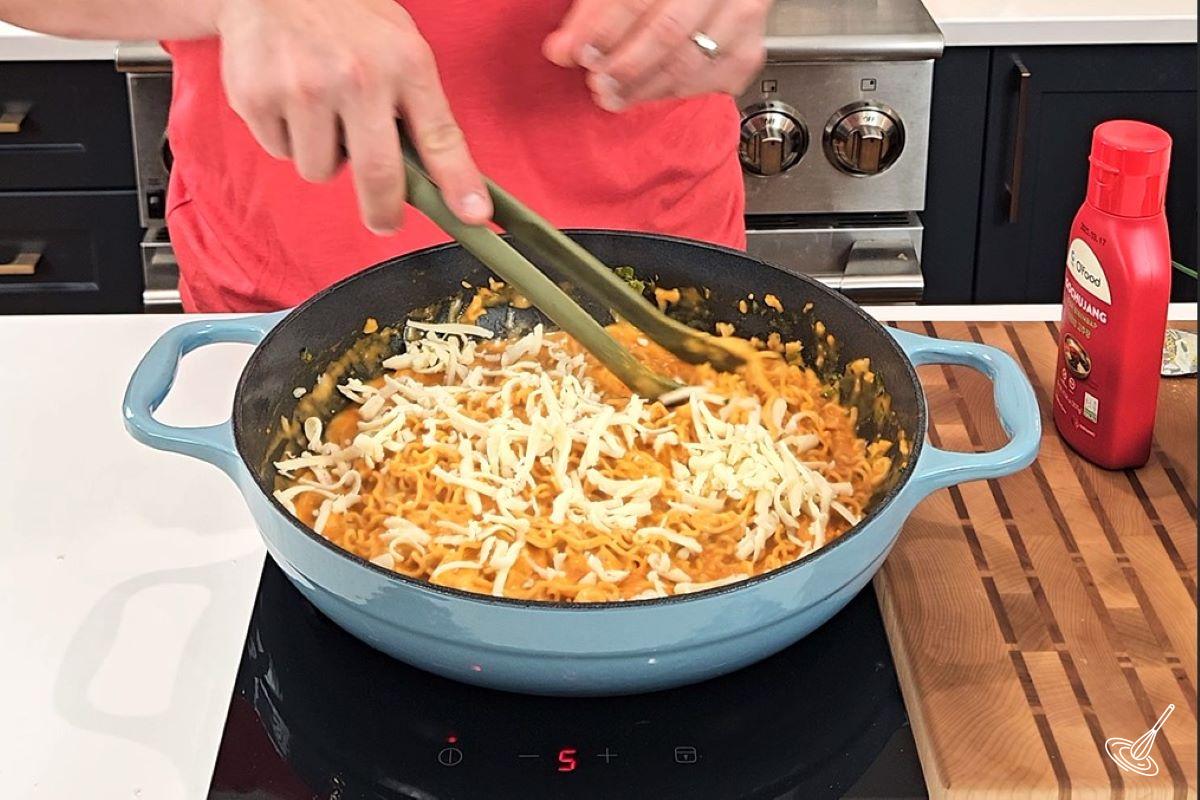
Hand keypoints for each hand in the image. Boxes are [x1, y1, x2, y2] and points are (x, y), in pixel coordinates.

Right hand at [215, 0, 491, 234]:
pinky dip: (284, 136)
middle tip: (384, 220)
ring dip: (322, 155)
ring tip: (318, 109)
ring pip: (320, 170)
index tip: (473, 216)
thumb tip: (438, 178)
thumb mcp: (398, 45)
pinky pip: (281, 152)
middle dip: (384, 212)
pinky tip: (286, 97)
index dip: (458, 184)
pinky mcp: (258, 98)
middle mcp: (357, 76)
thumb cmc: (343, 16)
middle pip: (378, 175)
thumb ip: (419, 107)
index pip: (439, 137)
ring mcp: (304, 88)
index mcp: (403, 62)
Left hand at [543, 0, 768, 111]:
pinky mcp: (746, 52)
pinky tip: (645, 93)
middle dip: (624, 65)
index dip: (603, 28)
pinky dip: (672, 93)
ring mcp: (740, 18)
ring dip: (642, 88)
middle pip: (668, 33)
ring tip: (611, 94)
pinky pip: (708, 84)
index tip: (576, 51)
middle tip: (597, 81)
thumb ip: (595, 9)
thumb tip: (562, 49)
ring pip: (688, 64)